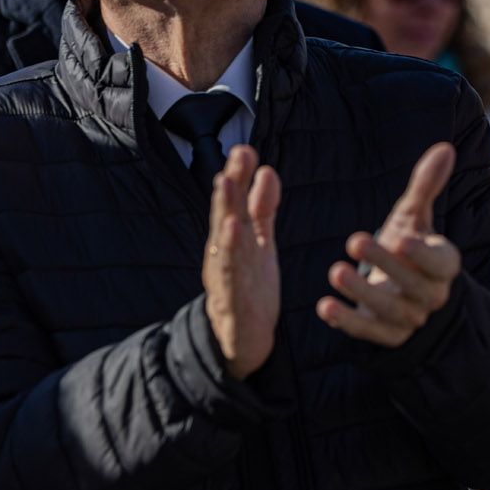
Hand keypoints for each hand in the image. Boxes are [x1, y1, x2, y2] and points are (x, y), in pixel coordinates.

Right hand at [202, 146, 281, 379]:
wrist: (242, 339)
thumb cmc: (249, 286)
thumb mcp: (259, 244)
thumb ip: (262, 210)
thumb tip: (266, 171)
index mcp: (231, 240)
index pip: (233, 203)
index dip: (239, 177)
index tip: (245, 149)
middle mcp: (223, 254)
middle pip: (225, 215)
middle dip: (231, 185)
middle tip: (237, 156)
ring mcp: (225, 277)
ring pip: (224, 240)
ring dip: (226, 211)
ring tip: (228, 183)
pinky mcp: (232, 301)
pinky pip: (230, 275)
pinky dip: (230, 253)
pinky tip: (232, 231)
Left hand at [318, 143, 459, 347]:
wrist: (402, 288)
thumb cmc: (408, 243)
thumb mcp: (415, 216)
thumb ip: (427, 185)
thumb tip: (445, 147)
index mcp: (444, 265)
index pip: (440, 261)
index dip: (422, 253)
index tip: (400, 239)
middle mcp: (431, 295)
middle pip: (411, 283)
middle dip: (383, 264)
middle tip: (354, 240)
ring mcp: (410, 318)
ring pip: (389, 309)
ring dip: (361, 293)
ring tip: (335, 271)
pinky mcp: (388, 336)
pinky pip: (369, 332)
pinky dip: (347, 322)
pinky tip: (324, 307)